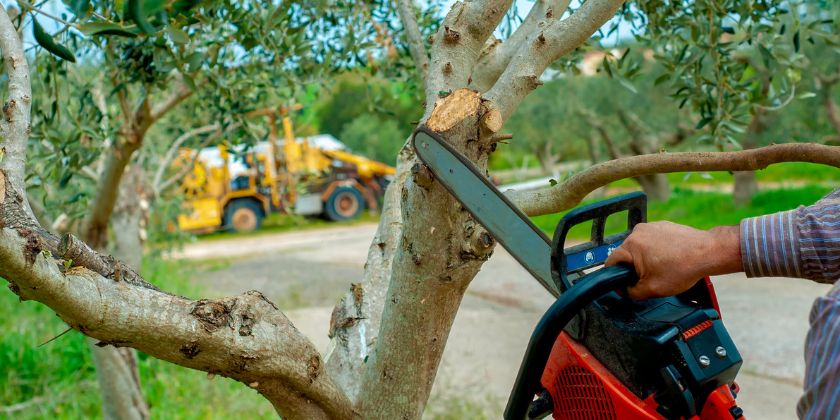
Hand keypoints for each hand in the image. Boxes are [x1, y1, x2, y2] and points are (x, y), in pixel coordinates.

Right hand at [604, 221, 741, 299]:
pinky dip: (658, 250)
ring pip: (640, 248)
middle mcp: (638, 232)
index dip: (616, 278)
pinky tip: (671, 259)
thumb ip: (632, 292)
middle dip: (635, 268)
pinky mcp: (663, 226)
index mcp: (630, 245)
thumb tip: (626, 291)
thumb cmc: (683, 268)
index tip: (625, 285)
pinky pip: (653, 240)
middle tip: (650, 278)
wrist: (708, 252)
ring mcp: (651, 226)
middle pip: (626, 255)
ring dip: (646, 259)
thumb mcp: (652, 289)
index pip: (611, 262)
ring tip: (664, 268)